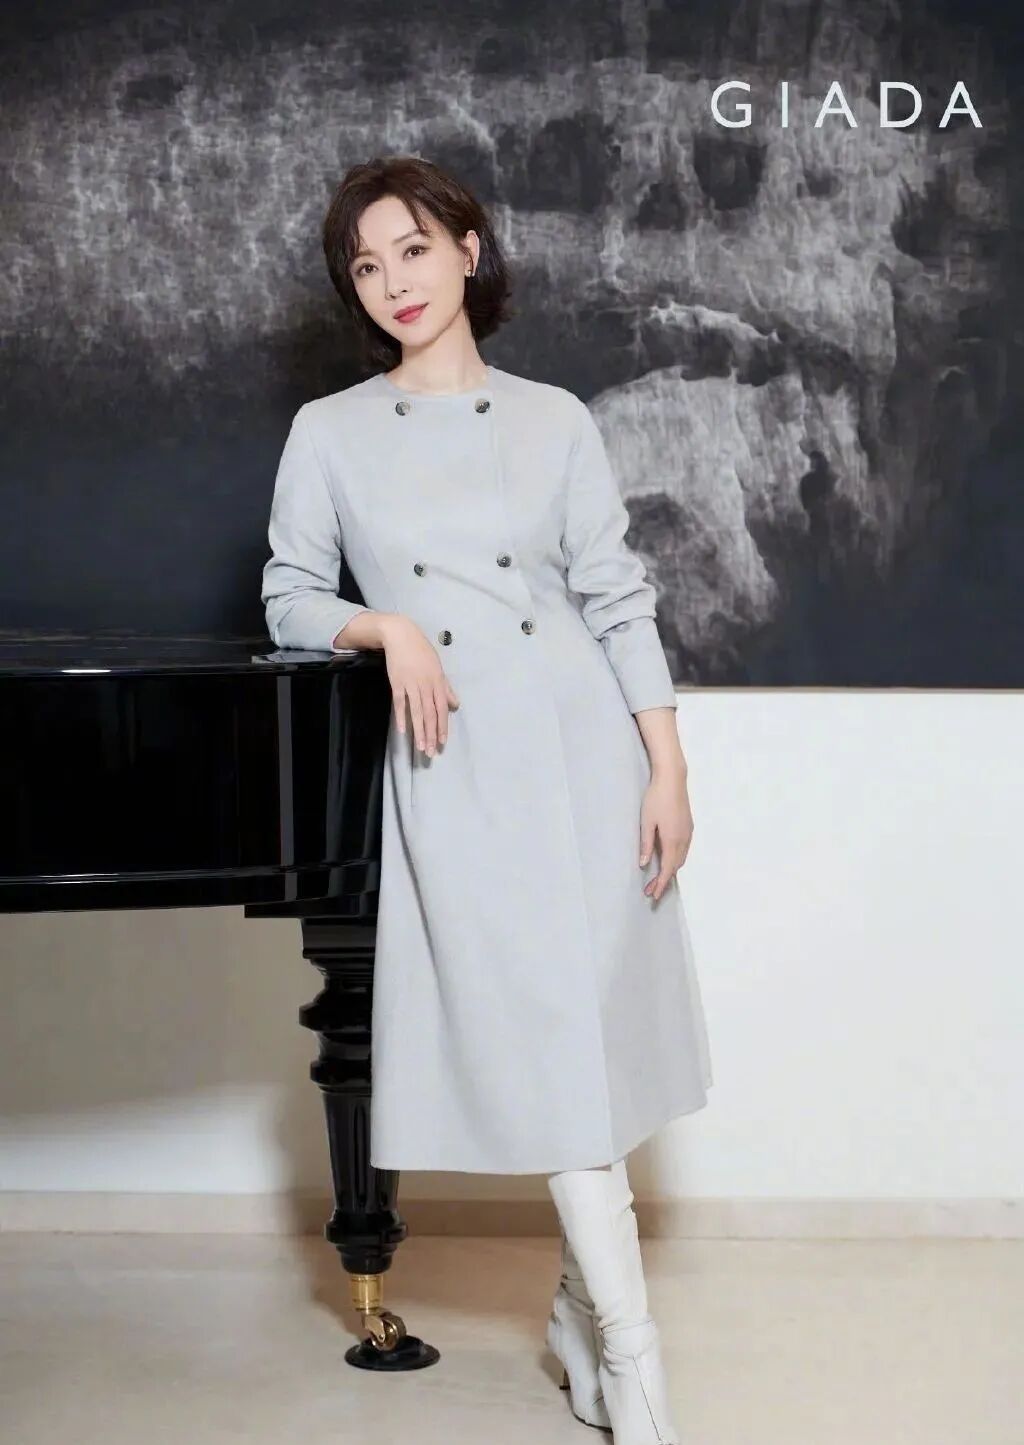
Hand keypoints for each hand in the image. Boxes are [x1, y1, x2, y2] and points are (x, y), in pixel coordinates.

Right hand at [379, 615, 459, 756]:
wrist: (401, 636)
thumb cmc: (421, 652)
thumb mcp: (438, 668)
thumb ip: (446, 688)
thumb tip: (455, 704)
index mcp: (438, 682)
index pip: (442, 709)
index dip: (442, 726)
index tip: (442, 742)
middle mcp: (426, 685)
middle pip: (430, 714)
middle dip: (431, 734)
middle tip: (431, 752)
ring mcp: (411, 684)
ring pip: (417, 712)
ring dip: (419, 730)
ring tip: (420, 747)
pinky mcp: (397, 682)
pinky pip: (400, 702)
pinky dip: (401, 716)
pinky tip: (402, 730)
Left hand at [639, 764, 692, 901]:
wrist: (673, 778)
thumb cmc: (656, 798)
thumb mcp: (646, 822)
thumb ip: (646, 844)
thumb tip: (644, 864)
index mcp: (673, 840)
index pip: (668, 869)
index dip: (660, 884)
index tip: (653, 895)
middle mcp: (684, 839)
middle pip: (676, 867)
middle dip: (664, 881)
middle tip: (650, 890)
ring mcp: (688, 832)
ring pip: (681, 858)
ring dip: (671, 870)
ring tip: (658, 879)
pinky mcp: (688, 826)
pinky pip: (684, 850)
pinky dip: (676, 859)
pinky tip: (668, 859)